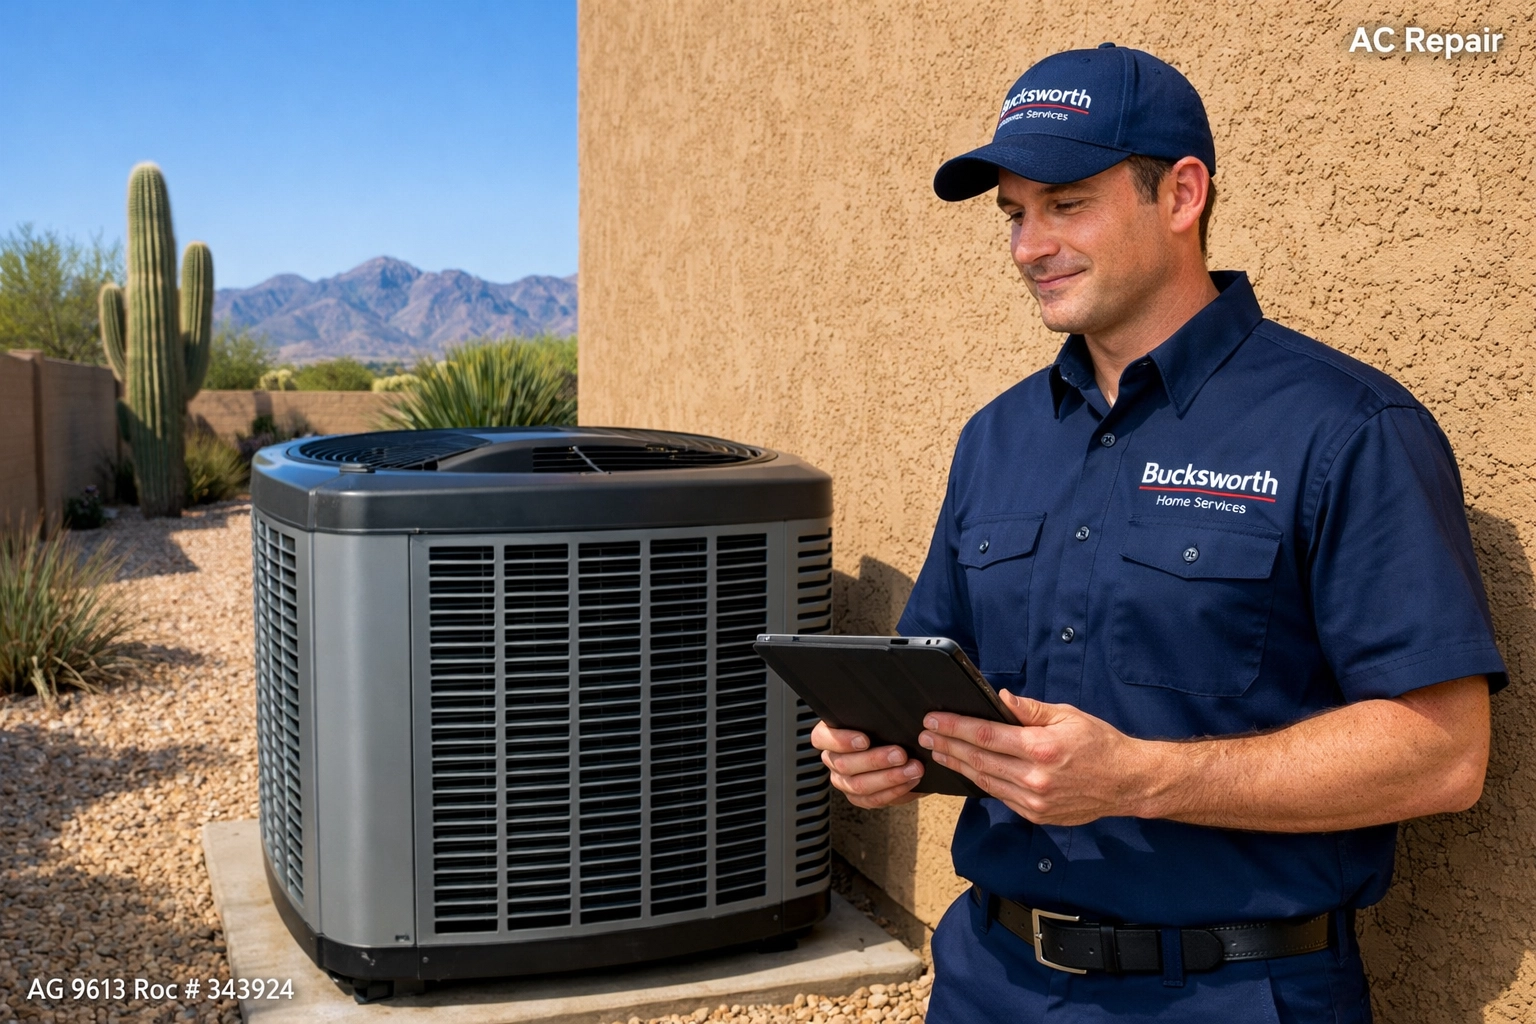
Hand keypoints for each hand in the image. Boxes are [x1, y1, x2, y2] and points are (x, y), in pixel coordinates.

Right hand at [810, 721, 923, 808]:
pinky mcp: (859, 797)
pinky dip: (894, 791)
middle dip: (875, 760)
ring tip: (912, 769)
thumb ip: (875, 715)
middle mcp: (833, 759)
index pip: (821, 738)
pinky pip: (872, 800)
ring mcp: (843, 781)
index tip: (864, 740)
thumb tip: (884, 711)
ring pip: (859, 785)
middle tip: (901, 754)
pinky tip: (910, 781)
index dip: (840, 741)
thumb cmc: (885, 728)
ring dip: (889, 778)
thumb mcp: (877, 716)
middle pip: (844, 764)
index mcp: (830, 735)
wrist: (900, 749)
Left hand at [918, 689, 1156, 824]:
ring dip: (956, 764)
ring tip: (936, 750)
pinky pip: (999, 796)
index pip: (986, 736)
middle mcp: (1036, 778)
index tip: (934, 719)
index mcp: (1042, 748)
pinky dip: (978, 782)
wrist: (1127, 783)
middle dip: (947, 744)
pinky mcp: (1036, 815)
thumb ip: (1029, 709)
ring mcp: (1035, 801)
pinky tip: (964, 770)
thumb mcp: (1067, 715)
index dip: (955, 726)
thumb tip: (998, 696)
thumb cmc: (1099, 744)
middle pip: (978, 760)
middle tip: (924, 733)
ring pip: (984, 781)